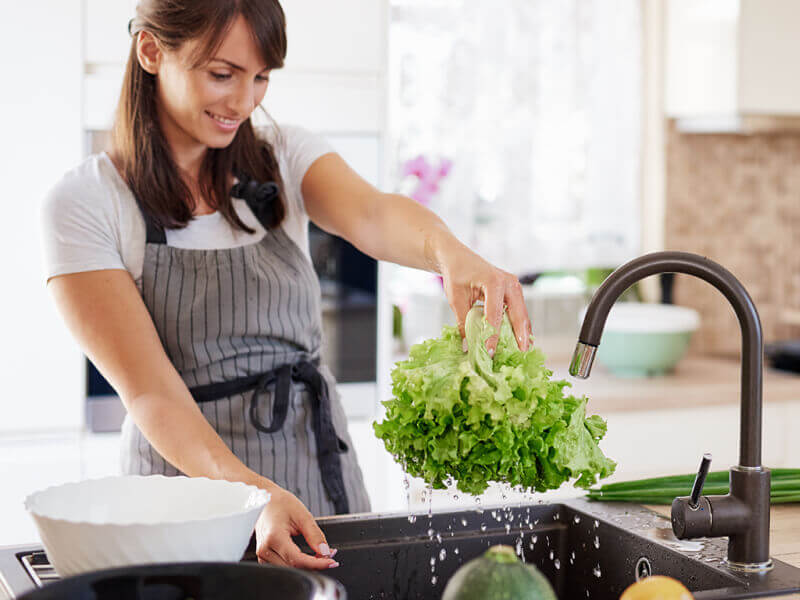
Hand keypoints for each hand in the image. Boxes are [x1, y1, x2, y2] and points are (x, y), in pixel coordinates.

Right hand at [254, 483, 338, 569]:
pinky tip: (308, 557)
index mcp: (274, 537)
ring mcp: (262, 554)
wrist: (264, 498)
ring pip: (289, 569)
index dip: (316, 563)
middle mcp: (265, 549)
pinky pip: (283, 566)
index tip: (331, 561)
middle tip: (330, 555)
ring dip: (306, 566)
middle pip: (293, 566)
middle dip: (314, 564)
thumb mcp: (302, 515)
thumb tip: (325, 552)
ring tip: (320, 555)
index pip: (297, 559)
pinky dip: (297, 564)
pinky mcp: (264, 556)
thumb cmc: (281, 503)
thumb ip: (315, 535)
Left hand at [438, 240, 531, 354]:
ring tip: (522, 352)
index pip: (494, 315)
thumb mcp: (456, 299)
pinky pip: (518, 311)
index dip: (493, 336)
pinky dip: (519, 325)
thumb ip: (463, 322)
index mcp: (494, 282)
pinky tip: (519, 340)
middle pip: (518, 314)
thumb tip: (467, 346)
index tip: (490, 353)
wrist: (458, 258)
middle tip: (521, 354)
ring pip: (521, 313)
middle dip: (520, 336)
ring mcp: (514, 286)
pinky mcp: (513, 291)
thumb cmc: (456, 275)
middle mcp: (509, 283)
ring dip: (522, 332)